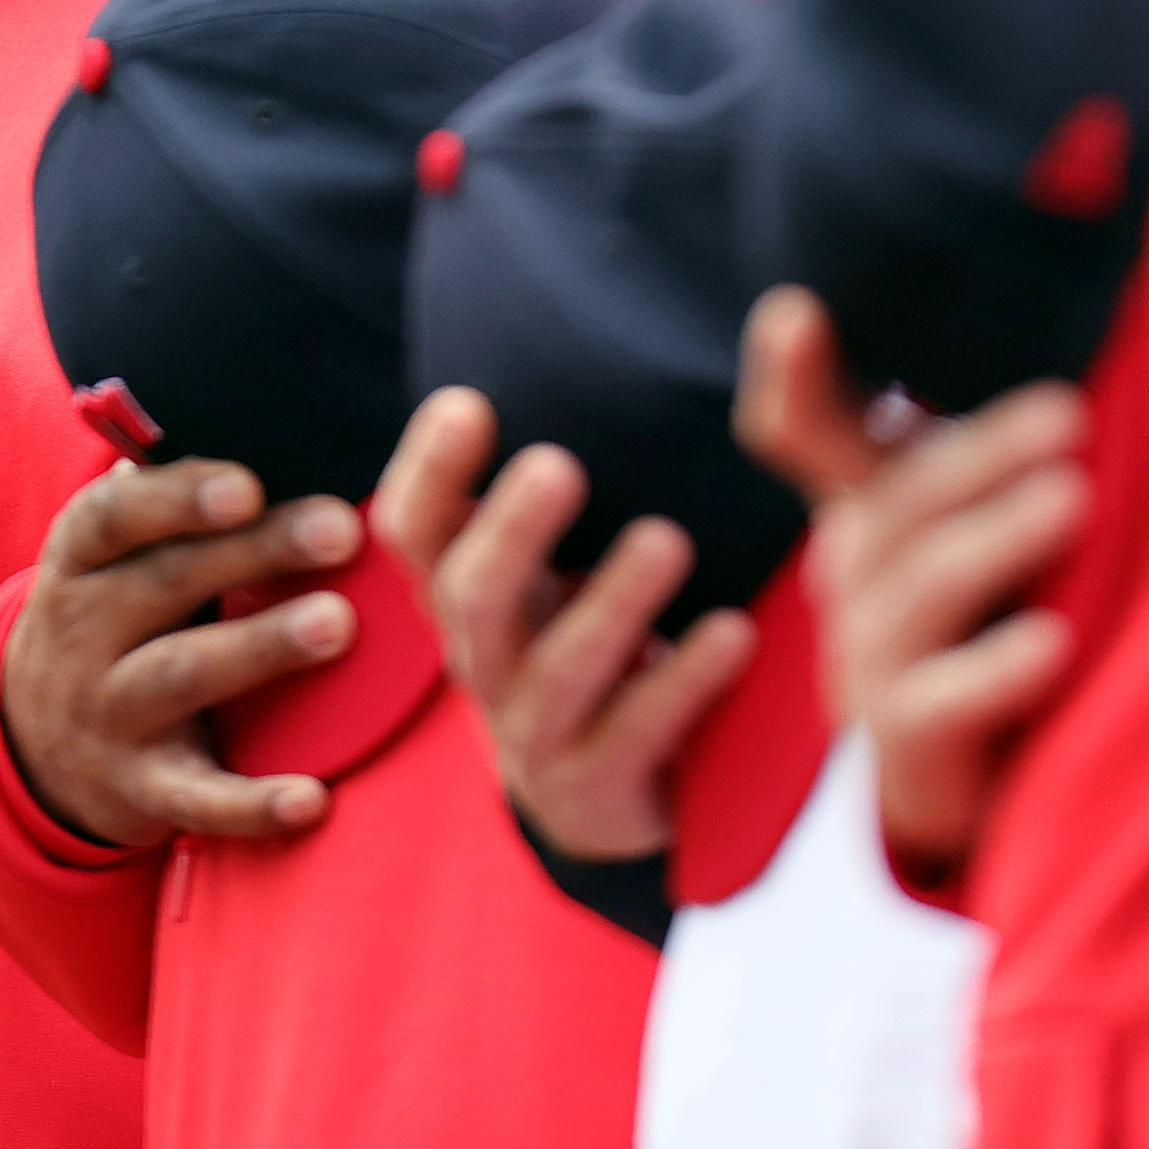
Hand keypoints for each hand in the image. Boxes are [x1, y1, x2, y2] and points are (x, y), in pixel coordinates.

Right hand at [0, 461, 359, 849]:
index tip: (247, 486)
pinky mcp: (141, 789)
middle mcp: (82, 632)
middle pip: (167, 583)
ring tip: (337, 623)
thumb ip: (172, 503)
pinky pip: (197, 797)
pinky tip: (313, 797)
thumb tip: (251, 416)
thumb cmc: (114, 617)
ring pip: (183, 674)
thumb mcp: (113, 559)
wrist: (33, 746)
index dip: (177, 498)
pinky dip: (254, 803)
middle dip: (255, 553)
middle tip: (340, 530)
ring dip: (260, 647)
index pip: (113, 518)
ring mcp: (107, 713)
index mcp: (79, 561)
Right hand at [369, 390, 754, 864]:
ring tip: (666, 543)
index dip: (429, 470)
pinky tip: (734, 634)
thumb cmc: (590, 646)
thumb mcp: (555, 570)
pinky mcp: (597, 791)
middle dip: (511, 531)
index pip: (414, 532)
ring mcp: (534, 734)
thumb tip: (618, 347)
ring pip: (555, 671)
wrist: (614, 801)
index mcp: (468, 598)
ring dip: (612, 604)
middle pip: (470, 596)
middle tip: (560, 467)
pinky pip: (637, 737)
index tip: (471, 403)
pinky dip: (685, 683)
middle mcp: (485, 661)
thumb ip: (557, 487)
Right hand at [734, 287, 1086, 882]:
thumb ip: (1000, 455)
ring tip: (1075, 499)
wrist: (973, 793)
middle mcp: (853, 582)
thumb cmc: (990, 629)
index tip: (793, 314)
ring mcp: (866, 664)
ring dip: (999, 538)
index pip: (807, 434)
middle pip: (899, 502)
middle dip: (981, 452)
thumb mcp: (983, 530)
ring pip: (921, 587)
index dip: (791, 379)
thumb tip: (1078, 366)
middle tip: (1068, 415)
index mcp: (868, 516)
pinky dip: (996, 669)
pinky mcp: (901, 745)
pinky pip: (940, 700)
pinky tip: (1053, 641)